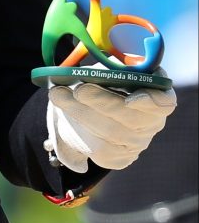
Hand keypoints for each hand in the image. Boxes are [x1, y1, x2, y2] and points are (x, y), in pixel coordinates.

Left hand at [46, 76, 176, 172]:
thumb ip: (113, 64)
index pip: (163, 102)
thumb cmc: (102, 78)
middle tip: (78, 89)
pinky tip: (65, 115)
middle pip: (131, 118)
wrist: (84, 104)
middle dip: (101, 102)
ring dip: (81, 112)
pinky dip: (79, 131)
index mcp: (155, 94)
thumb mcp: (107, 64)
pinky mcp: (118, 158)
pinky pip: (100, 150)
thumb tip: (114, 64)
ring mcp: (136, 142)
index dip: (151, 101)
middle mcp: (151, 122)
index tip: (131, 99)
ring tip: (58, 95)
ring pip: (111, 134)